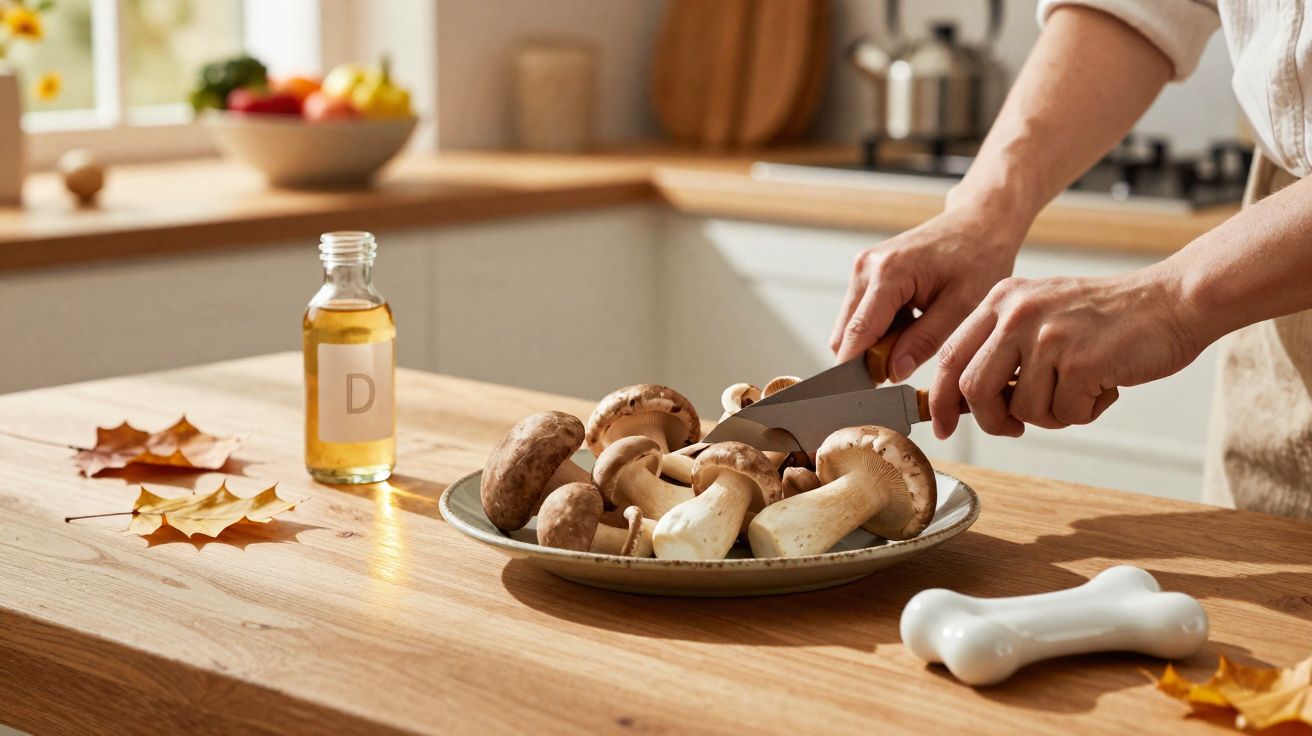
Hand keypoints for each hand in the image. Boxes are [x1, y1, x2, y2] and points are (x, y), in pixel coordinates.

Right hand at [830, 204, 1023, 381]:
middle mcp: (866, 268)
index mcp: (888, 274)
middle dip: (868, 360)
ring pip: (850, 328)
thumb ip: (925, 340)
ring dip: (875, 345)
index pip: (856, 335)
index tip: (862, 401)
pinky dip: (880, 330)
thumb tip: (892, 373)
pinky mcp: (867, 273)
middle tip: (906, 371)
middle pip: (846, 335)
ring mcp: (863, 269)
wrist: (980, 223)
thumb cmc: (979, 257)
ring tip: (916, 340)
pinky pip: (861, 315)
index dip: (855, 372)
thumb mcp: (962, 305)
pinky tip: (911, 324)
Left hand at [929, 269, 1203, 438]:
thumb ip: (1004, 346)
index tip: (943, 425)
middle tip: (1015, 428)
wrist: (1174, 299)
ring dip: (1052, 414)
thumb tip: (969, 399)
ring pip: (1022, 409)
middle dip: (992, 422)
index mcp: (1002, 300)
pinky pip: (1064, 414)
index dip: (942, 399)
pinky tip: (1104, 386)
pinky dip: (1084, 412)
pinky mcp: (1081, 361)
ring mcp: (1048, 336)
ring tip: (1081, 389)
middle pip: (974, 389)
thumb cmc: (1110, 317)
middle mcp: (1017, 314)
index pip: (950, 357)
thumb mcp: (1042, 313)